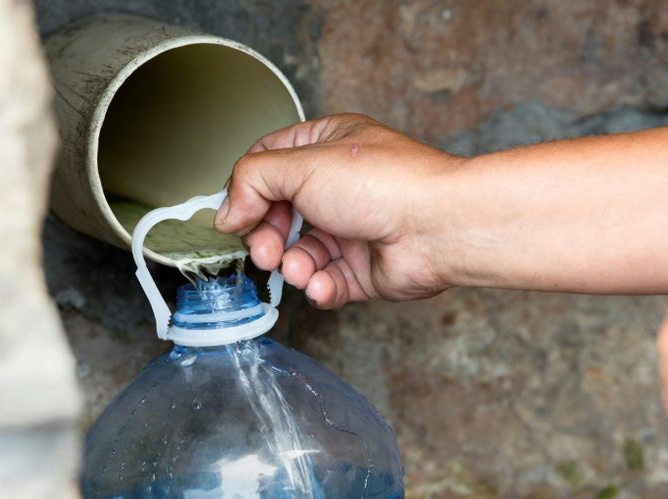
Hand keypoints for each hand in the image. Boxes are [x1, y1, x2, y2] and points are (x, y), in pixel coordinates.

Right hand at [214, 113, 459, 307]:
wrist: (440, 226)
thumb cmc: (385, 183)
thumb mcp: (302, 165)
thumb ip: (253, 181)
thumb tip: (227, 210)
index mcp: (326, 147)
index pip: (268, 165)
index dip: (246, 191)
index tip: (235, 216)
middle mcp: (338, 187)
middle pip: (279, 214)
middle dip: (267, 237)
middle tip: (265, 251)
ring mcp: (352, 228)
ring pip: (301, 253)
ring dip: (293, 266)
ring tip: (299, 269)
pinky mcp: (364, 268)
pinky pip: (328, 282)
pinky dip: (320, 288)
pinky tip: (323, 286)